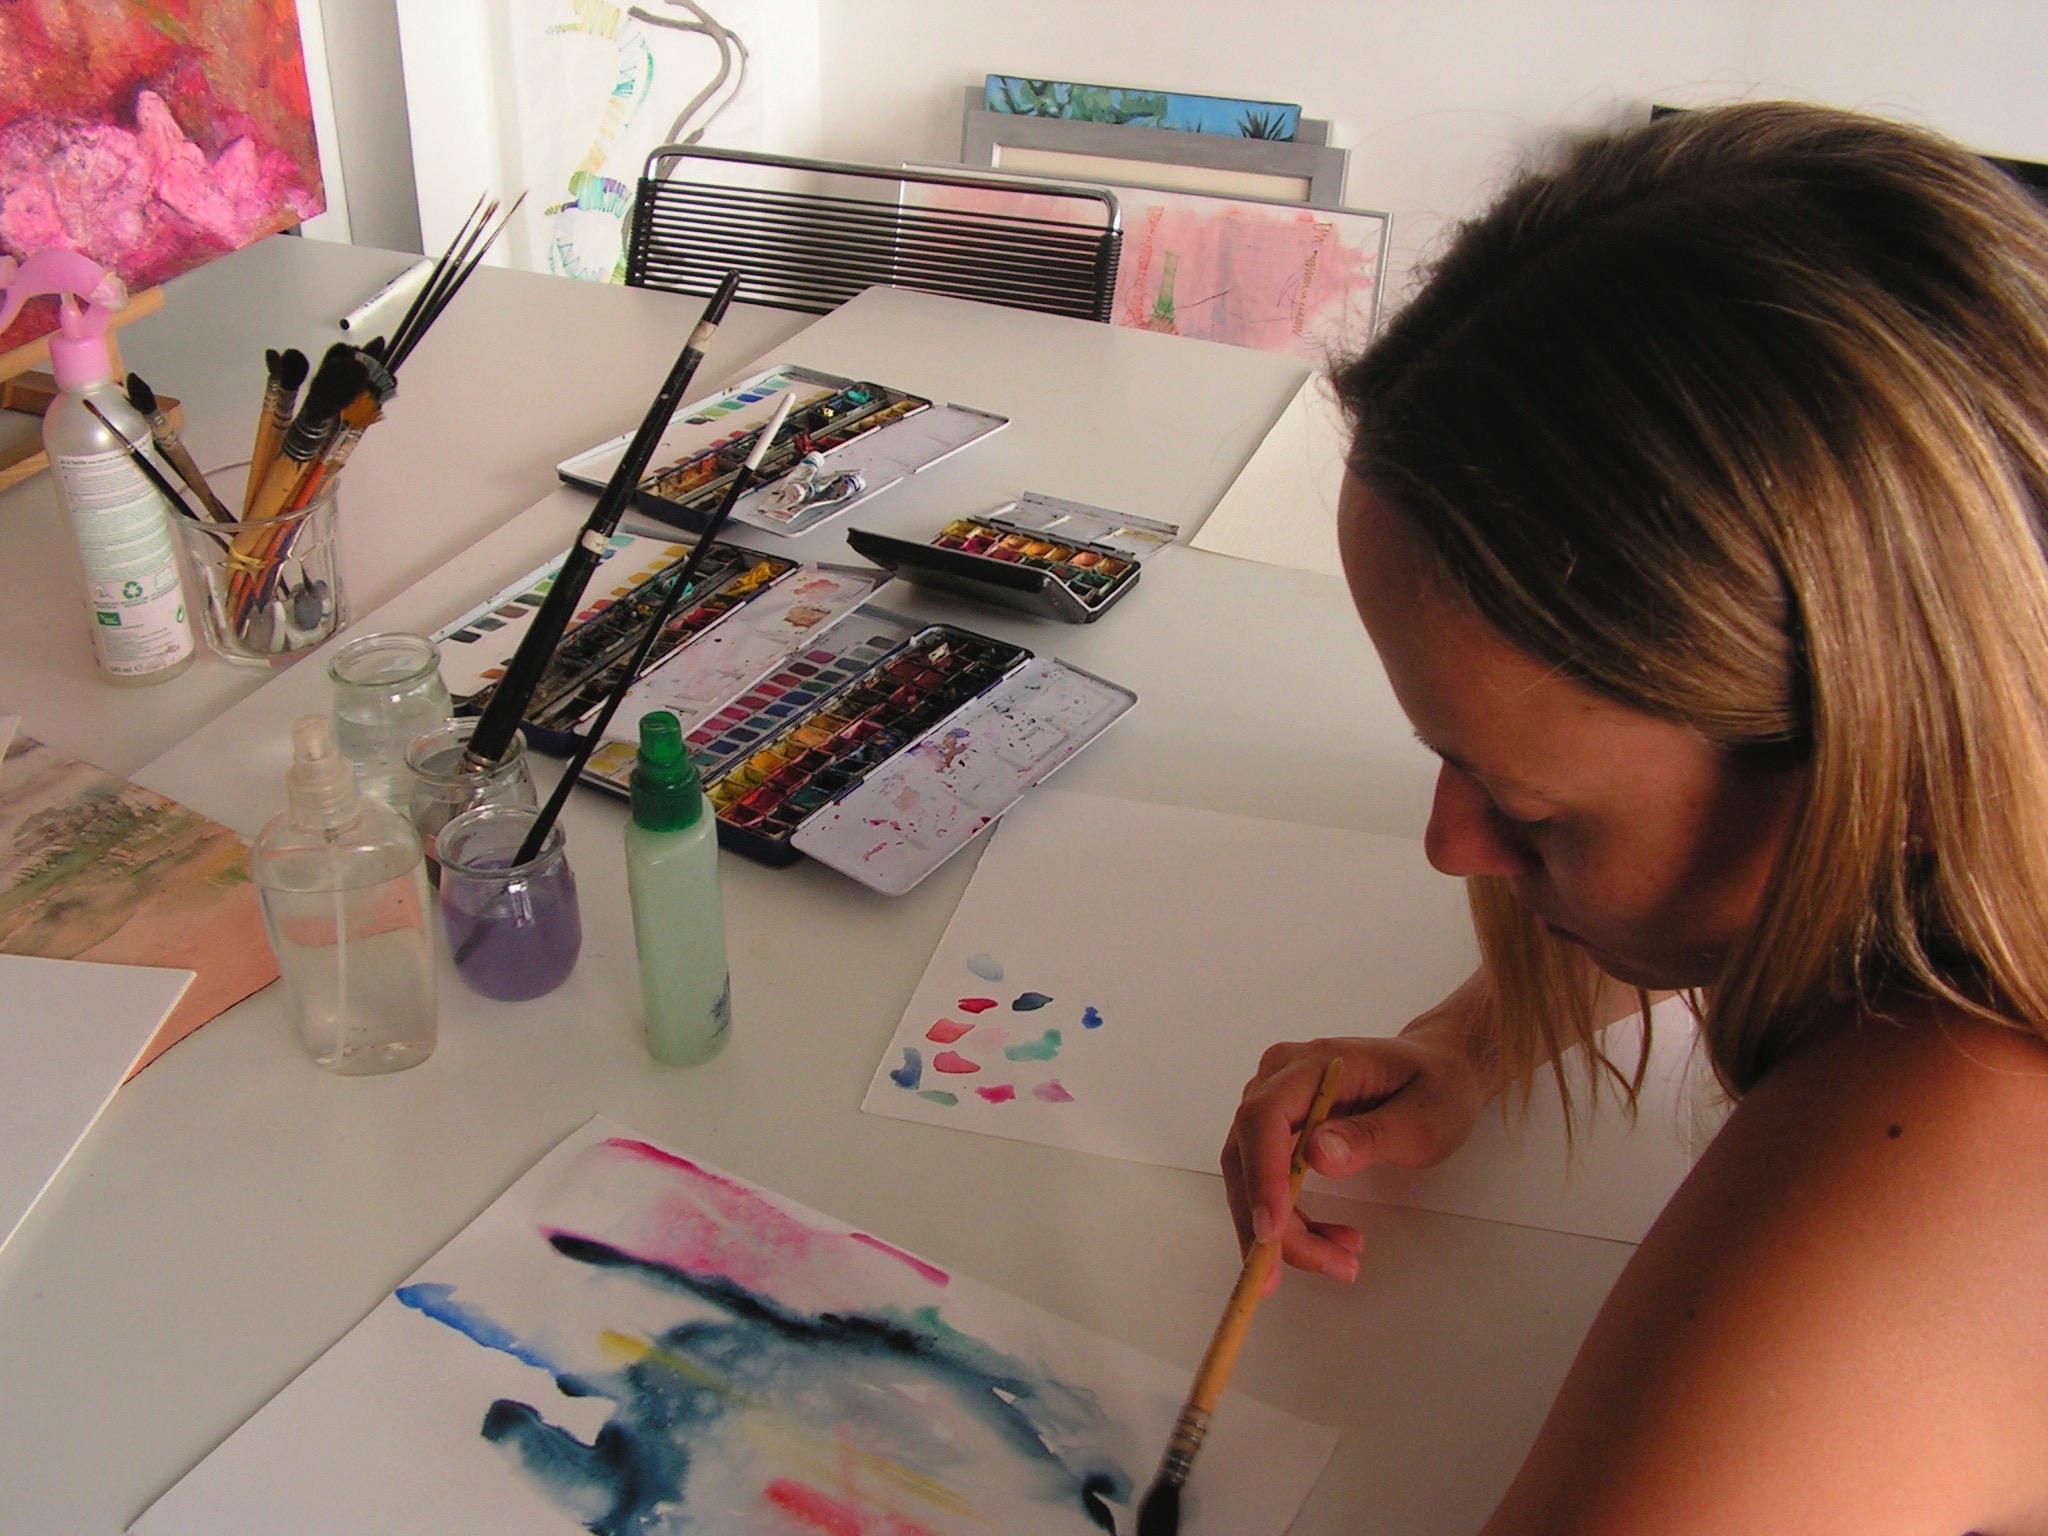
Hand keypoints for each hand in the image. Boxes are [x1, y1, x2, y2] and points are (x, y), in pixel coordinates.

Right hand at [1221, 987, 1494, 1282]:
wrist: (1440, 1070)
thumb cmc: (1437, 1088)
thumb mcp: (1423, 1115)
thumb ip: (1372, 1135)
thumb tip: (1318, 1155)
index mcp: (1315, 1064)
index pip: (1264, 1117)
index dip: (1261, 1176)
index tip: (1273, 1232)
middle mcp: (1281, 1078)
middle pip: (1247, 1154)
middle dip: (1267, 1223)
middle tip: (1306, 1270)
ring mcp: (1278, 1103)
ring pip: (1252, 1175)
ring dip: (1284, 1230)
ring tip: (1340, 1262)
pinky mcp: (1283, 1128)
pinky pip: (1270, 1180)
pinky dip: (1293, 1221)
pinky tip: (1332, 1242)